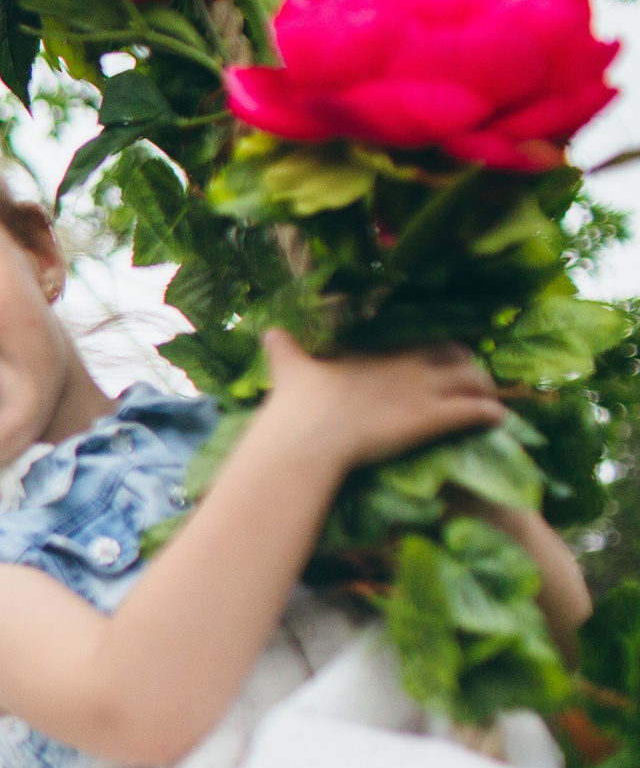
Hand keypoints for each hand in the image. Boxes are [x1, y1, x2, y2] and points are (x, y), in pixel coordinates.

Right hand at [256, 330, 509, 476]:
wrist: (309, 436)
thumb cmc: (299, 401)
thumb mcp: (289, 365)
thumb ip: (285, 346)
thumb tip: (269, 331)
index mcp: (381, 349)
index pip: (425, 337)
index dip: (441, 346)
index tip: (444, 356)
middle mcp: (409, 364)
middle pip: (459, 354)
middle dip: (470, 366)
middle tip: (472, 381)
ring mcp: (425, 390)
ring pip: (475, 380)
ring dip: (487, 389)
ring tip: (491, 401)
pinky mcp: (433, 420)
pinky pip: (476, 411)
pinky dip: (492, 414)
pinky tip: (499, 419)